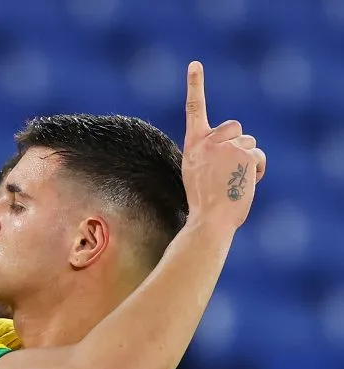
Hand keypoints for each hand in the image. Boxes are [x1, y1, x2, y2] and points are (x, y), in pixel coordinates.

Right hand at [182, 61, 265, 233]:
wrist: (210, 221)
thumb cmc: (204, 205)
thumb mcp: (197, 174)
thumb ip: (209, 155)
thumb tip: (234, 148)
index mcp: (192, 147)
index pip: (193, 110)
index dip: (195, 86)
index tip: (194, 65)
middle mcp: (208, 142)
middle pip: (234, 127)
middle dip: (238, 143)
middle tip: (230, 169)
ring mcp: (226, 146)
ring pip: (248, 143)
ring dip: (247, 161)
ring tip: (235, 182)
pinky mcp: (243, 153)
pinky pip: (257, 155)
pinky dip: (256, 170)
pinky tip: (245, 184)